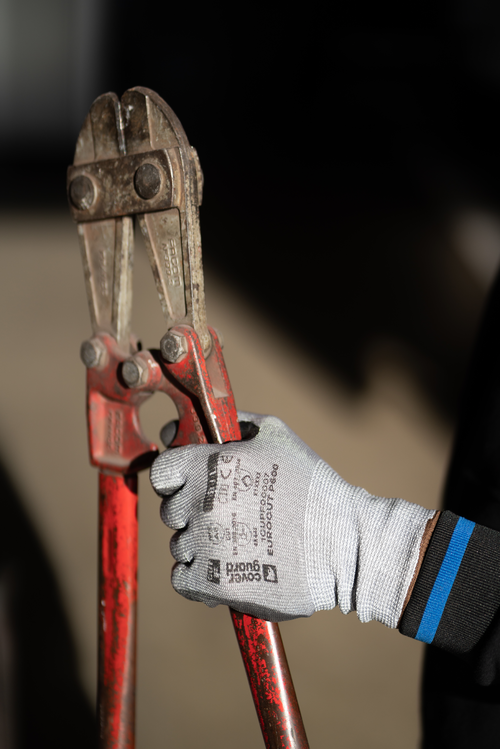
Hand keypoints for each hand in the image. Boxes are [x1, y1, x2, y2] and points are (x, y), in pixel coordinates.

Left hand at [150, 412, 434, 623]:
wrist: (342, 544)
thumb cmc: (312, 486)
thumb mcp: (277, 436)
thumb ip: (235, 423)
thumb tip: (201, 422)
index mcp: (210, 467)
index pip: (162, 471)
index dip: (176, 476)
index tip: (193, 483)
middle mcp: (200, 505)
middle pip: (170, 509)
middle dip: (193, 509)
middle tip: (229, 513)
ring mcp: (204, 546)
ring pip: (180, 544)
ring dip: (201, 543)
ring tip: (240, 541)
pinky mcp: (212, 584)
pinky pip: (183, 578)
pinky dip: (199, 575)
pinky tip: (227, 565)